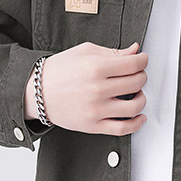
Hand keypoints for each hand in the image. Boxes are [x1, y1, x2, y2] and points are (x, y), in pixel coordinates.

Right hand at [24, 41, 147, 135]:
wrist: (36, 92)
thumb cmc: (59, 70)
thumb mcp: (85, 52)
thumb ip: (113, 52)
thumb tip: (136, 51)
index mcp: (95, 67)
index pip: (134, 64)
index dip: (143, 60)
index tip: (142, 60)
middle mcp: (96, 89)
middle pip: (137, 83)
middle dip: (141, 76)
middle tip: (136, 74)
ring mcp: (95, 110)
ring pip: (134, 107)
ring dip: (141, 98)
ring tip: (136, 94)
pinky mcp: (92, 126)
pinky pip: (122, 129)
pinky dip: (137, 124)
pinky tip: (139, 116)